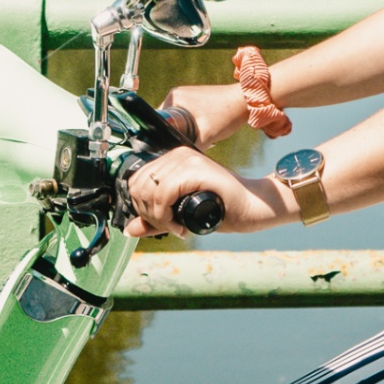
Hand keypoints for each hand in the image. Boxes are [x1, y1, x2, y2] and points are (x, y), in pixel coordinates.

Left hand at [122, 147, 287, 236]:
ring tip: (177, 227)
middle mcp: (177, 154)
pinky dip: (166, 216)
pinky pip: (163, 194)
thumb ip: (156, 219)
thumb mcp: (181, 214)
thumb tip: (129, 229)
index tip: (161, 223)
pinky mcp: (196, 169)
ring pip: (148, 191)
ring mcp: (187, 158)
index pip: (136, 181)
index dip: (141, 208)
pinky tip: (182, 226)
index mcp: (172, 159)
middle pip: (138, 186)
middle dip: (147, 214)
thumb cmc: (222, 208)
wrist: (254, 206)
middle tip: (169, 227)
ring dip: (158, 218)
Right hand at [161, 83, 248, 147]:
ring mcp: (187, 96)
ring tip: (197, 140)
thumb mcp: (206, 135)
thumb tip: (176, 159)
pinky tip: (203, 133)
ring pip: (178, 121)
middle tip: (185, 146)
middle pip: (167, 123)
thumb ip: (189, 147)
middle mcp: (176, 94)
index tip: (167, 149)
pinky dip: (192, 127)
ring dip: (185, 132)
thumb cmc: (228, 114)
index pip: (157, 122)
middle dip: (175, 136)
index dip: (161, 138)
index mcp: (173, 97)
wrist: (248, 101)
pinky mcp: (196, 100)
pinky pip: (187, 118)